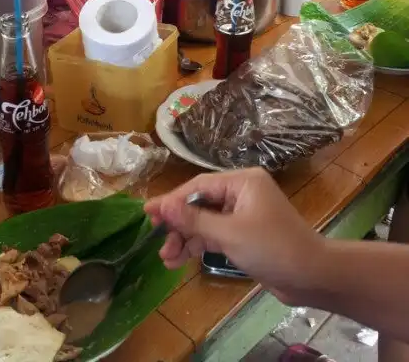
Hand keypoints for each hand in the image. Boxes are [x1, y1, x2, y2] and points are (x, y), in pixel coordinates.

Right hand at [144, 168, 325, 304]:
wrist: (312, 276)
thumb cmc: (273, 247)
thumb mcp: (229, 233)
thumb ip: (194, 219)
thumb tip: (162, 206)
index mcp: (242, 182)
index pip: (198, 186)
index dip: (171, 200)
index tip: (148, 213)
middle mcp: (241, 193)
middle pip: (199, 203)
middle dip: (178, 224)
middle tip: (156, 240)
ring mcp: (243, 214)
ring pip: (205, 221)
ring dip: (186, 238)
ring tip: (167, 258)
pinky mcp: (244, 235)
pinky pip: (214, 234)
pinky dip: (199, 246)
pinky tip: (180, 261)